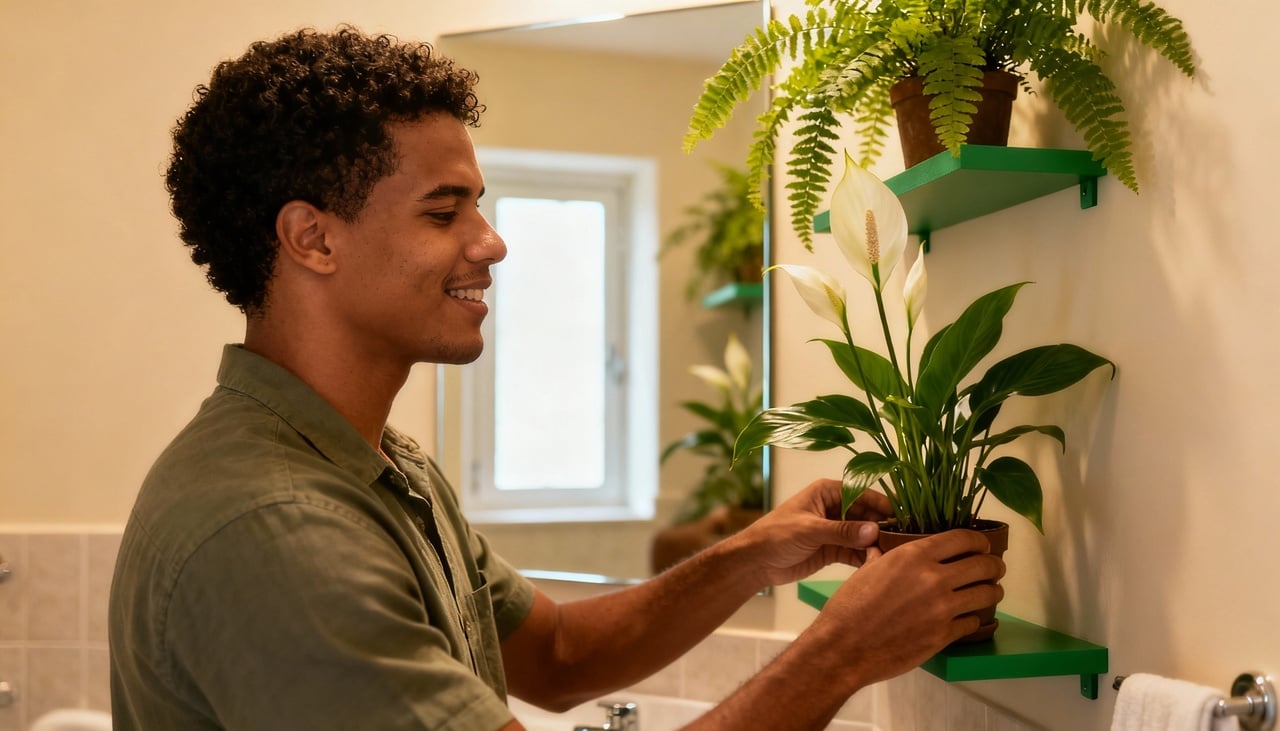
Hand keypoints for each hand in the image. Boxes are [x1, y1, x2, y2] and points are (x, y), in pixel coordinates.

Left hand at [730, 478, 892, 587]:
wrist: (755, 562)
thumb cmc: (776, 535)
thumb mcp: (809, 530)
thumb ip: (841, 531)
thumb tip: (874, 531)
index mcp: (827, 492)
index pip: (862, 494)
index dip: (883, 505)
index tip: (904, 518)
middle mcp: (834, 508)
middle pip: (867, 515)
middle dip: (883, 527)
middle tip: (903, 541)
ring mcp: (834, 530)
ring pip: (863, 534)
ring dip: (875, 544)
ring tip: (891, 556)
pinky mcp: (832, 549)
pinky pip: (855, 552)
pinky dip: (865, 558)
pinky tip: (877, 565)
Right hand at [814, 529, 1005, 686]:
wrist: (844, 647)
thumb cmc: (849, 608)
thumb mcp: (866, 571)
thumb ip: (883, 558)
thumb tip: (881, 551)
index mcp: (913, 555)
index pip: (962, 539)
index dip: (978, 541)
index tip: (982, 545)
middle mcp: (933, 578)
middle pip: (983, 565)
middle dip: (994, 565)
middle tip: (994, 568)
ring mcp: (942, 608)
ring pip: (986, 594)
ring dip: (992, 591)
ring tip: (990, 591)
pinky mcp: (944, 635)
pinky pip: (972, 622)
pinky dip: (973, 619)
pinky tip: (968, 618)